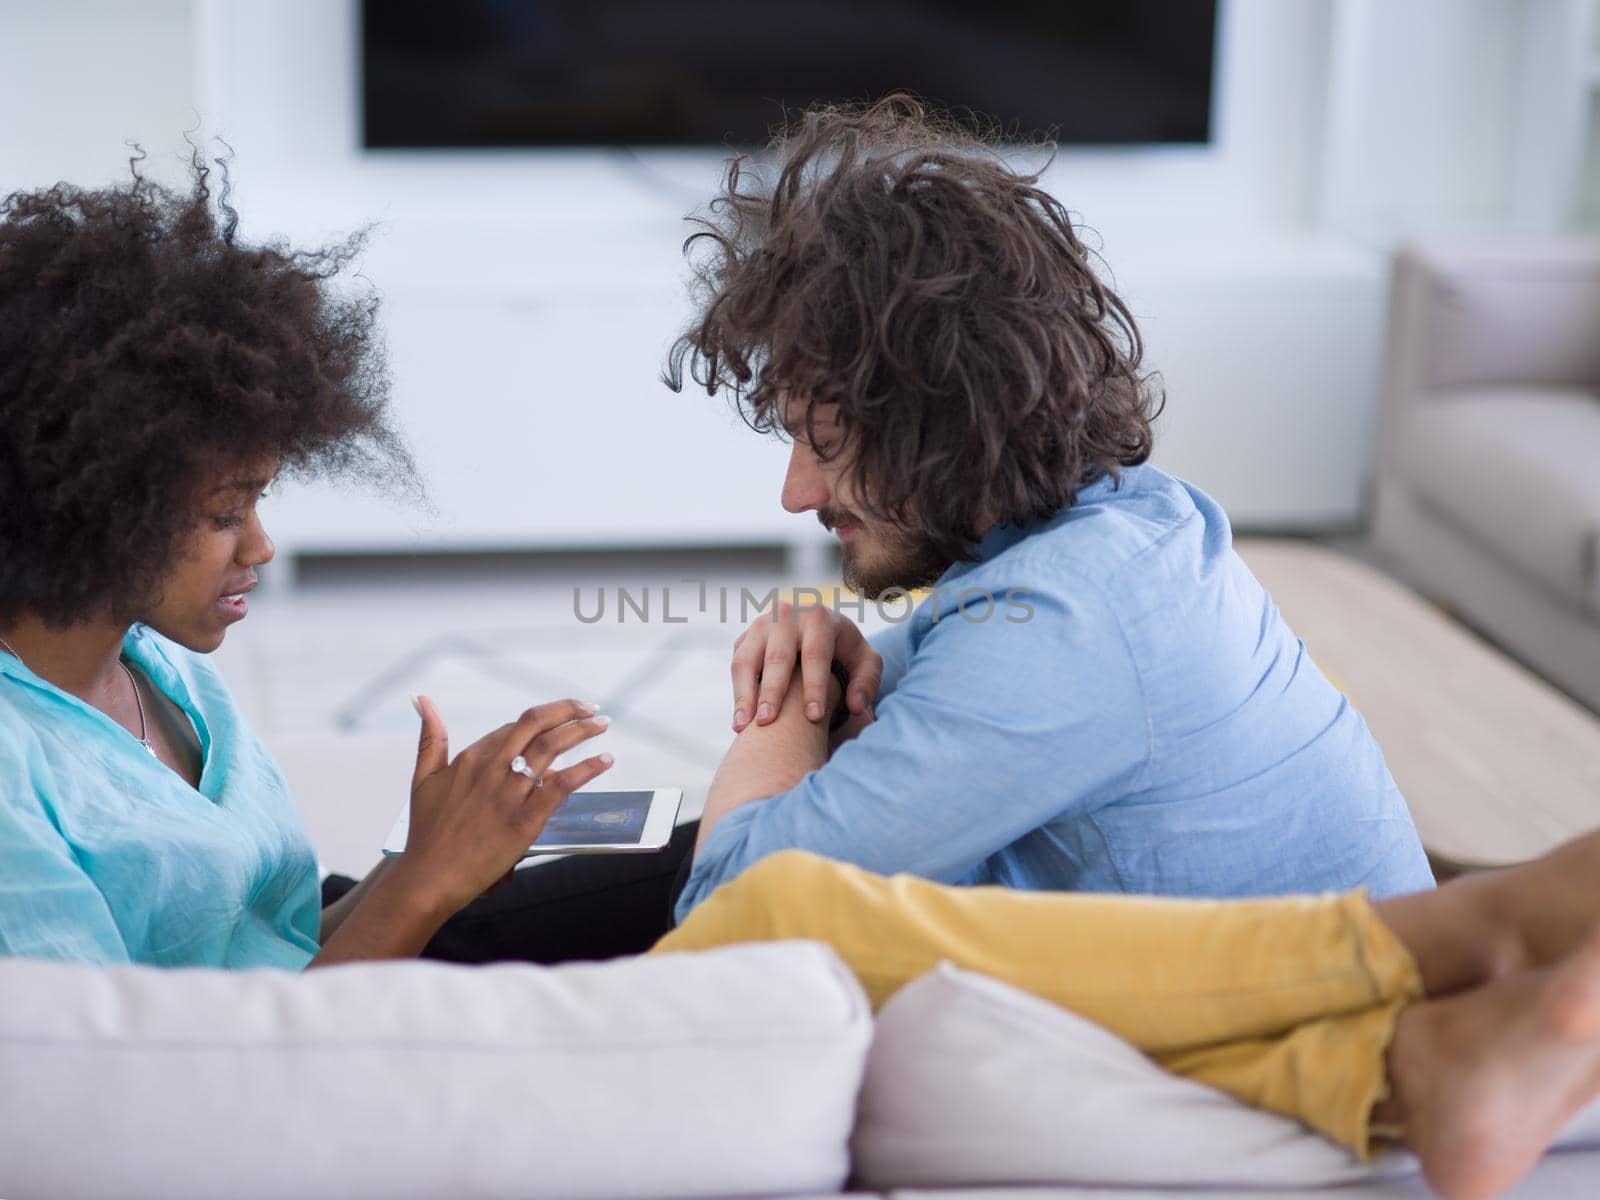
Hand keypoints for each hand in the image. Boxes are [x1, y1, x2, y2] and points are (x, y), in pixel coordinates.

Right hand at [394, 695, 613, 916]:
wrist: (430, 878)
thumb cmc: (427, 834)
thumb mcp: (423, 779)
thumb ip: (430, 738)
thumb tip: (423, 699)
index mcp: (472, 758)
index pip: (514, 727)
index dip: (541, 720)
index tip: (559, 717)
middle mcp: (492, 769)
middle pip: (536, 725)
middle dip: (568, 710)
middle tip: (590, 709)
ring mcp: (509, 794)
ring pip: (552, 748)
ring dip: (581, 731)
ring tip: (601, 724)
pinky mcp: (525, 820)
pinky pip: (561, 785)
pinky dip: (586, 768)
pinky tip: (604, 760)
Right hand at [730, 602, 880, 731]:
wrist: (818, 631)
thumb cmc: (846, 651)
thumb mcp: (866, 663)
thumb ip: (866, 683)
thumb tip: (855, 707)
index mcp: (819, 618)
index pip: (815, 654)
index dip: (814, 686)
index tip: (814, 717)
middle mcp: (786, 616)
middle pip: (777, 656)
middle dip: (772, 691)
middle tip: (768, 723)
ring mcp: (761, 625)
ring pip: (747, 660)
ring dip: (744, 695)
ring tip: (742, 727)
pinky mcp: (745, 639)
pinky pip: (737, 666)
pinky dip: (738, 693)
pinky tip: (740, 721)